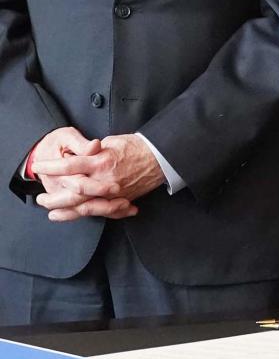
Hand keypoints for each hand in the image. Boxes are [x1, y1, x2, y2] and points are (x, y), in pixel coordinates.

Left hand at [32, 135, 165, 222]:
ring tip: (53, 214)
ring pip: (86, 207)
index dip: (50, 167)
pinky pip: (103, 212)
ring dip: (67, 212)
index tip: (38, 167)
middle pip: (73, 194)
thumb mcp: (111, 142)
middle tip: (41, 198)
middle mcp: (105, 181)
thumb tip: (78, 157)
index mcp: (101, 162)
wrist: (161, 158)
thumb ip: (92, 152)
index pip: (69, 166)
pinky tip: (77, 216)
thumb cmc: (137, 147)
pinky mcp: (122, 200)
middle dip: (54, 198)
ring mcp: (114, 193)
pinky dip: (90, 215)